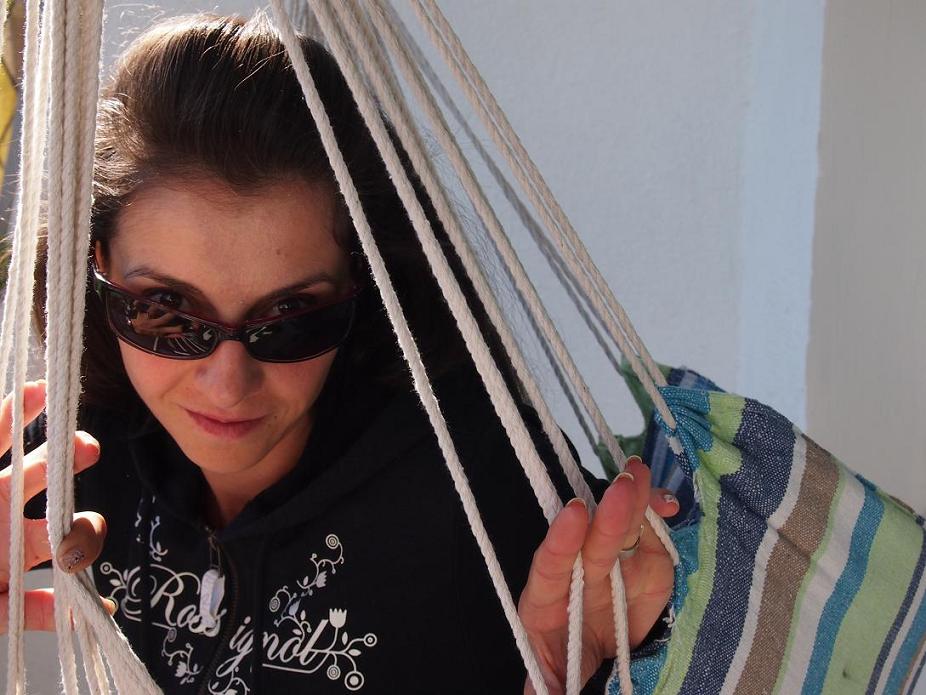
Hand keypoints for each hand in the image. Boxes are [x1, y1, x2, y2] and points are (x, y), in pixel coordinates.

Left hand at [0, 380, 110, 632]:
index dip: (21, 408)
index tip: (47, 388)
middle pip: (43, 476)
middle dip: (71, 457)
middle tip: (86, 449)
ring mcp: (2, 560)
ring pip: (61, 539)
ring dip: (81, 538)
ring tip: (76, 549)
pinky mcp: (1, 605)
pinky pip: (44, 607)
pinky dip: (70, 610)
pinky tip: (95, 608)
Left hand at [518, 457, 676, 692]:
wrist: (599, 666)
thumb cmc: (563, 667)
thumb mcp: (553, 679)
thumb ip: (547, 685)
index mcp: (547, 601)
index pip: (551, 566)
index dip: (562, 541)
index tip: (575, 514)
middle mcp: (579, 574)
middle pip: (592, 541)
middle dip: (609, 514)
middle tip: (623, 485)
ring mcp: (613, 564)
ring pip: (621, 527)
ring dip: (632, 499)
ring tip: (639, 473)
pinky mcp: (645, 565)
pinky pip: (652, 536)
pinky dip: (659, 516)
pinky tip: (669, 503)